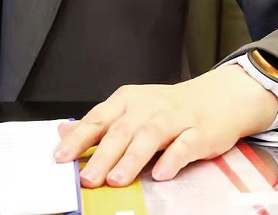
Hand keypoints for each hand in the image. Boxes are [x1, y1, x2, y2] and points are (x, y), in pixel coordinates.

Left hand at [52, 64, 277, 187]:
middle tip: (87, 178)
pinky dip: (172, 159)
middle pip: (121, 131)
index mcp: (127, 101)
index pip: (98, 119)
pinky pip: (184, 146)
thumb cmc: (168, 108)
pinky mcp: (198, 133)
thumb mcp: (130, 109)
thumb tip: (63, 131)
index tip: (60, 157)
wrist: (217, 97)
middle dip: (102, 156)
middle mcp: (148, 108)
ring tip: (115, 180)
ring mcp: (174, 119)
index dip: (78, 139)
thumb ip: (99, 123)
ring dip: (131, 159)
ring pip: (149, 138)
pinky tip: (161, 174)